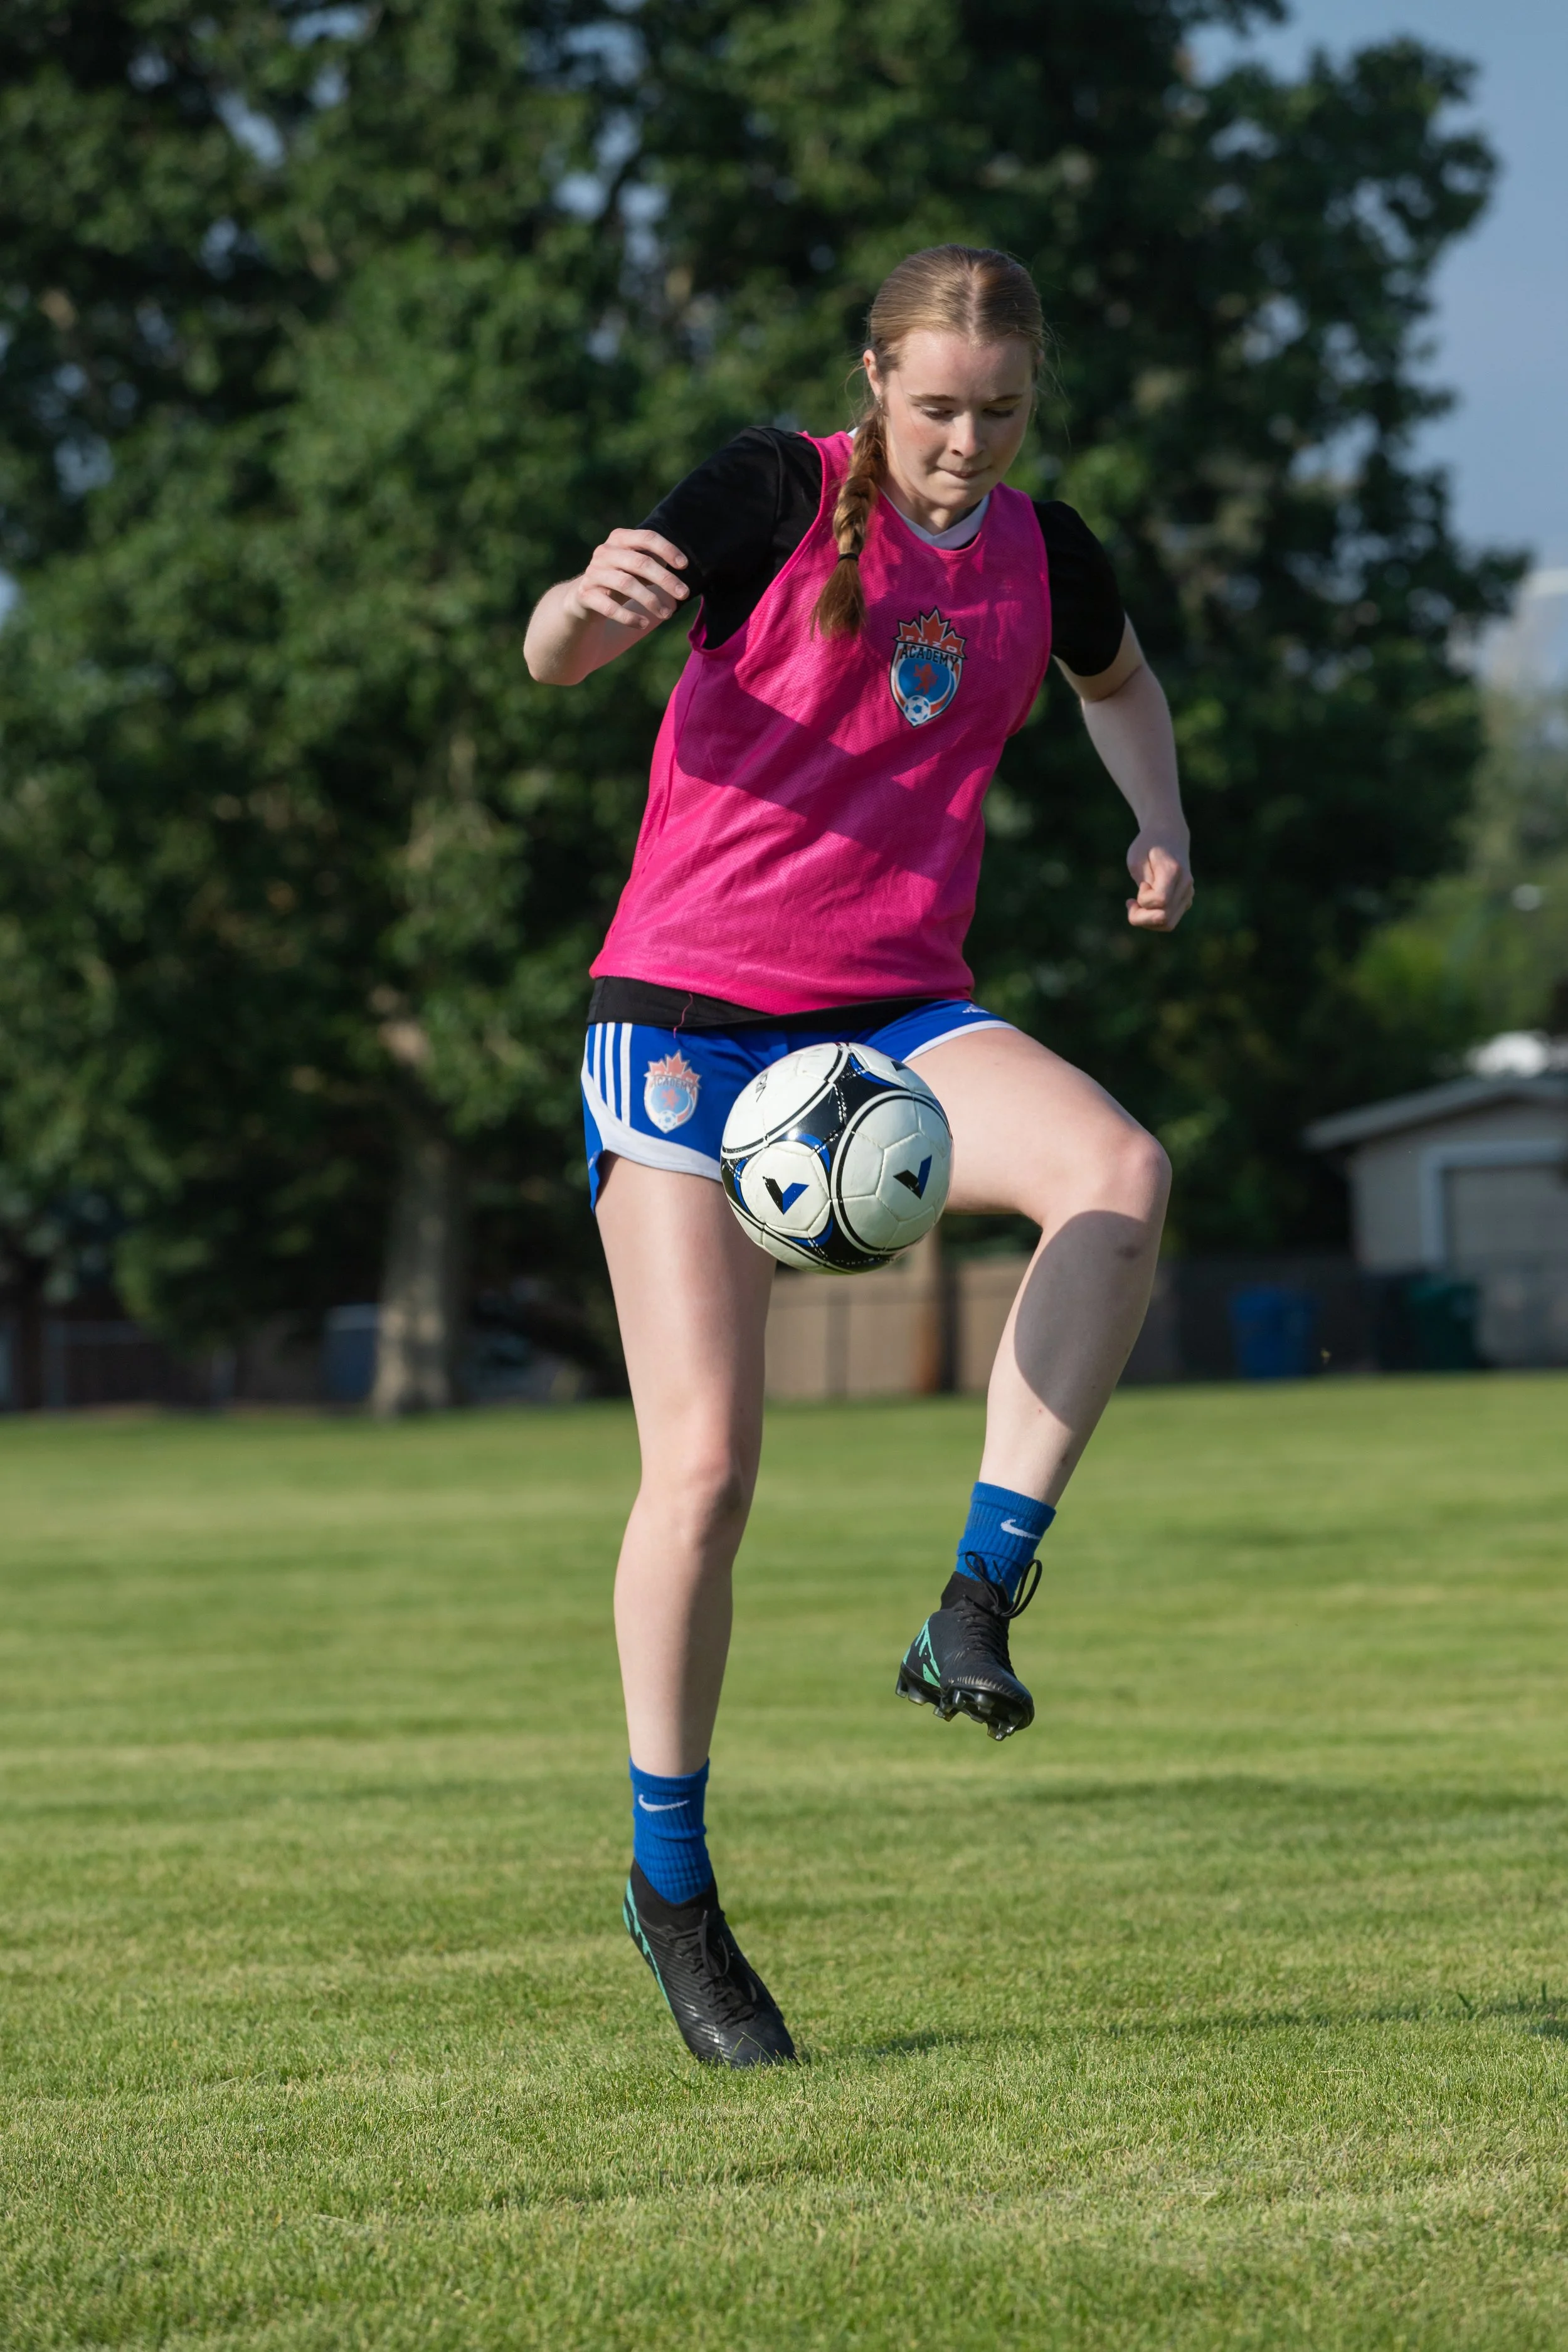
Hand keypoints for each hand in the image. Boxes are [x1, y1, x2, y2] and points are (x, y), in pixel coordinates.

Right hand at [567, 528, 688, 637]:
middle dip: (665, 579)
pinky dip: (629, 617)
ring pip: (626, 584)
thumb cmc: (620, 578)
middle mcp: (605, 552)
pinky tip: (644, 624)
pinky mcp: (585, 594)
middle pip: (640, 563)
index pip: (647, 537)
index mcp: (620, 539)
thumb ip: (654, 564)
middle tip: (684, 594)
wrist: (585, 596)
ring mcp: (593, 572)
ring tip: (667, 614)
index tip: (684, 566)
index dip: (667, 550)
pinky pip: (609, 607)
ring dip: (651, 600)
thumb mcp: (637, 568)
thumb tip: (680, 578)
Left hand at [1125, 830, 1193, 930]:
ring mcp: (1188, 894)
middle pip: (1164, 919)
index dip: (1143, 899)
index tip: (1141, 884)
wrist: (1169, 835)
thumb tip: (1148, 907)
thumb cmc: (1148, 846)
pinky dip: (1152, 919)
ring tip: (1136, 905)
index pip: (1160, 901)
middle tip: (1130, 903)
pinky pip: (1169, 921)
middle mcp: (1185, 885)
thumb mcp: (1137, 859)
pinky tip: (1144, 905)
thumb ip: (1143, 883)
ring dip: (1146, 921)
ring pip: (1168, 924)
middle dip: (1140, 917)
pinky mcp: (1185, 901)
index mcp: (1174, 871)